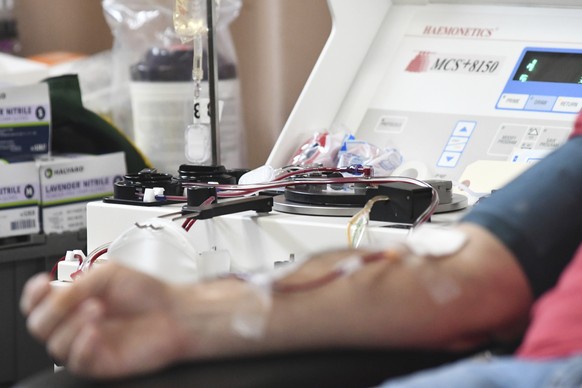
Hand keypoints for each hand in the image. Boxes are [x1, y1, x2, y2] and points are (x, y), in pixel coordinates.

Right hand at [20, 263, 194, 377]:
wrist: (175, 313)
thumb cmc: (149, 292)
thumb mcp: (109, 274)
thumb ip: (76, 285)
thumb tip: (54, 297)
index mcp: (76, 298)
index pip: (38, 302)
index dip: (33, 295)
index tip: (43, 284)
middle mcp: (77, 322)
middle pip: (38, 325)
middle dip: (53, 310)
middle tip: (78, 299)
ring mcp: (87, 343)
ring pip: (54, 344)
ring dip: (72, 325)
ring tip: (98, 309)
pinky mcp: (99, 362)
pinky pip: (76, 361)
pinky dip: (82, 344)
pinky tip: (96, 331)